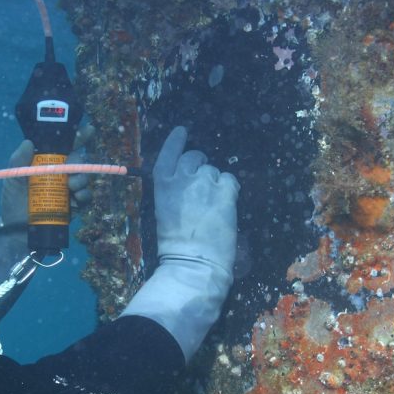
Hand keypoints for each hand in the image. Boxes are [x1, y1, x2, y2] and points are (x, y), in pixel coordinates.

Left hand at [0, 126, 93, 302]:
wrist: (15, 232)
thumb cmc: (12, 203)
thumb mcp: (11, 180)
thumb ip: (17, 161)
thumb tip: (28, 142)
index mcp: (46, 163)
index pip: (64, 146)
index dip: (78, 137)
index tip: (88, 130)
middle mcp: (60, 175)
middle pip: (78, 161)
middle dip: (79, 160)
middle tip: (71, 166)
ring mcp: (68, 191)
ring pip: (84, 177)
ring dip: (82, 178)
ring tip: (72, 185)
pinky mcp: (73, 207)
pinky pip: (86, 198)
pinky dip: (85, 195)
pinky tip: (77, 197)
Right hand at [153, 126, 237, 270]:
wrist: (193, 262)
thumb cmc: (175, 246)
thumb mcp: (166, 213)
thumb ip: (175, 193)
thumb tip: (191, 182)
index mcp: (163, 186)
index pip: (168, 154)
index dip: (175, 142)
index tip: (181, 131)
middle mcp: (182, 178)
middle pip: (195, 158)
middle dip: (200, 165)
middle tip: (203, 184)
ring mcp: (205, 183)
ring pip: (214, 171)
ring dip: (215, 183)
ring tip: (212, 206)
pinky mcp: (225, 191)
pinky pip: (230, 180)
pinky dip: (230, 190)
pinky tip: (225, 206)